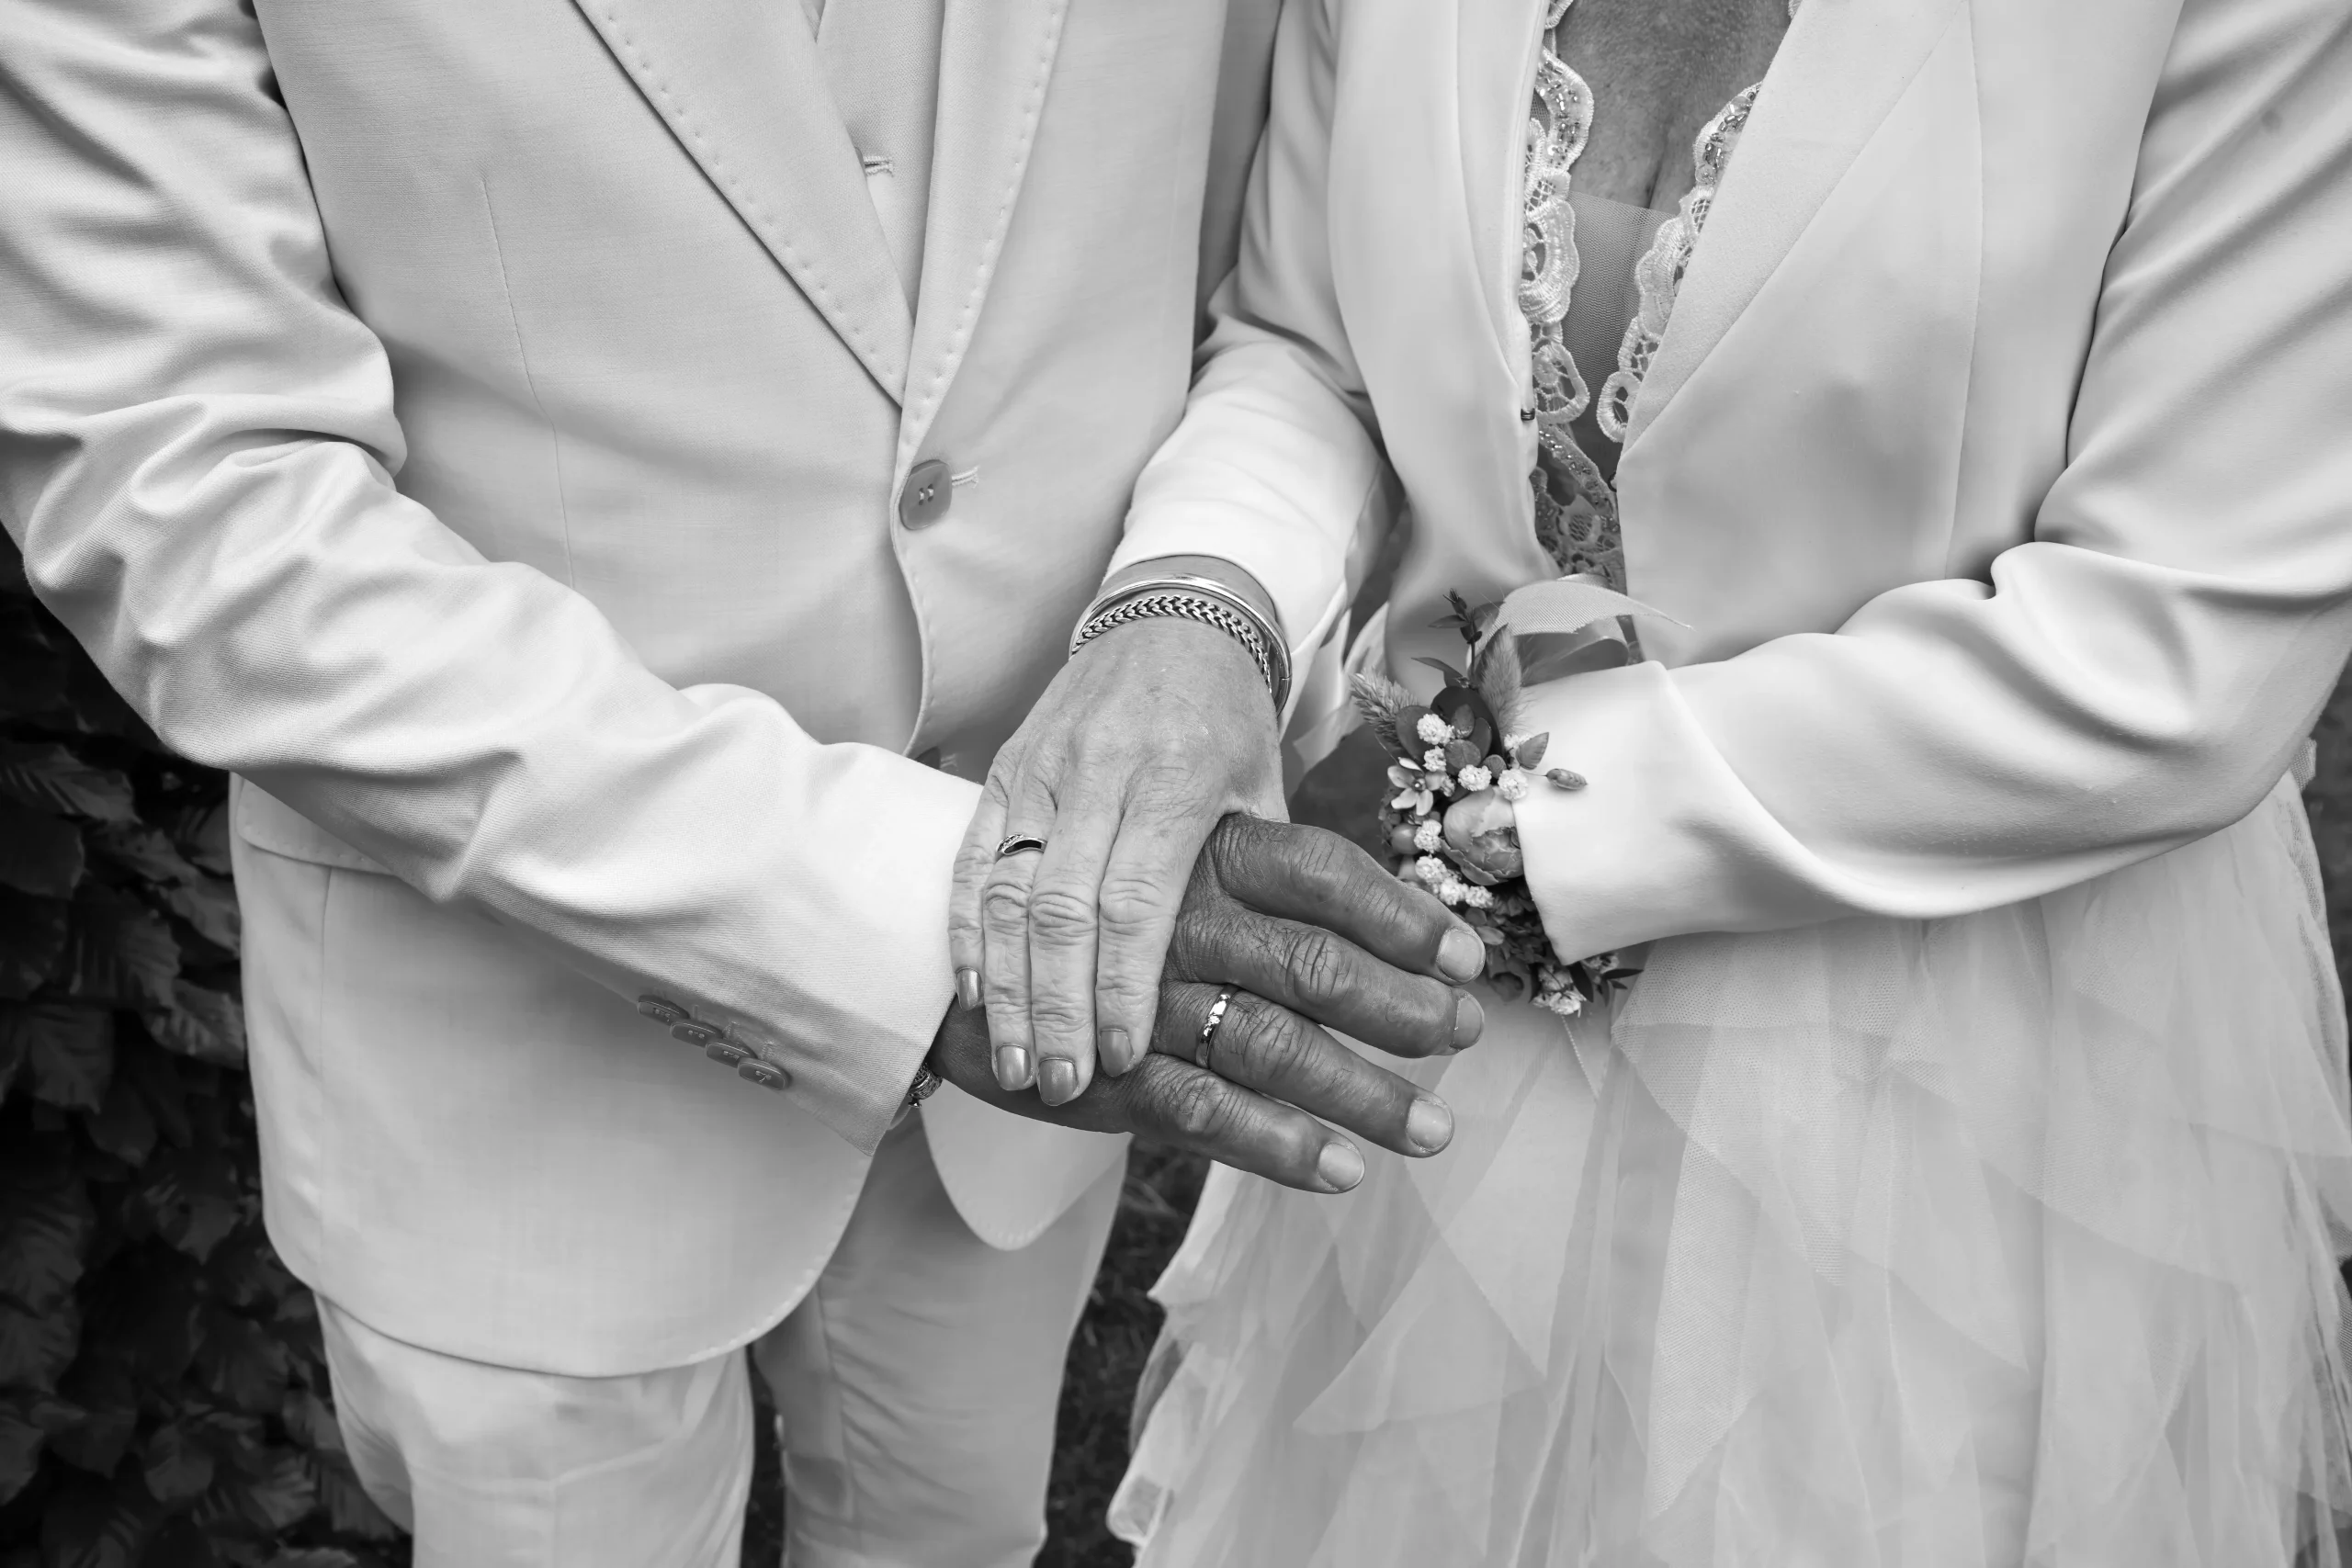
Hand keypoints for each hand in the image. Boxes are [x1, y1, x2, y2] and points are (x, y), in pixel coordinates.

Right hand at [930, 816, 1485, 1189]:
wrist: (917, 905)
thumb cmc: (1075, 874)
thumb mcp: (1173, 825)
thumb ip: (1262, 860)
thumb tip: (1373, 910)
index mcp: (1193, 838)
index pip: (1319, 871)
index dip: (1400, 917)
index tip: (1470, 960)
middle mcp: (1168, 905)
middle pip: (1308, 961)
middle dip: (1397, 1009)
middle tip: (1466, 1041)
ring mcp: (1131, 989)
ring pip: (1261, 1042)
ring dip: (1354, 1093)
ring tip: (1426, 1130)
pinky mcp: (1096, 1061)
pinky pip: (1191, 1107)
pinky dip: (1269, 1144)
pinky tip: (1336, 1168)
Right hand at [950, 561, 1285, 1104]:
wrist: (1170, 617)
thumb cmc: (1229, 719)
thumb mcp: (1266, 789)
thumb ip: (1270, 878)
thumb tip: (1314, 985)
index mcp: (1174, 778)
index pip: (1135, 900)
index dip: (1121, 986)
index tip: (1118, 1060)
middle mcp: (1097, 773)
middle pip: (1060, 910)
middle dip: (1056, 1008)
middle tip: (1059, 1085)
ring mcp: (1041, 772)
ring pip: (1006, 893)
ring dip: (1007, 987)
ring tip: (1013, 1065)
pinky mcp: (1005, 770)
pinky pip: (972, 861)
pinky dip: (967, 932)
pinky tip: (971, 994)